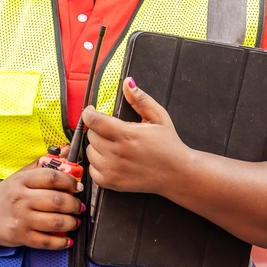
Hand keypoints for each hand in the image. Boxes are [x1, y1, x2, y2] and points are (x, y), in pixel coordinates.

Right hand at [0, 159, 84, 249]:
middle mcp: (21, 199)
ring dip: (71, 222)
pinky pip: (46, 241)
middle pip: (56, 200)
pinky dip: (61, 242)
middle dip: (74, 204)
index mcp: (22, 181)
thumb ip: (43, 164)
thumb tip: (66, 150)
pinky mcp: (21, 237)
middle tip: (79, 206)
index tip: (77, 186)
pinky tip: (67, 240)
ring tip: (74, 221)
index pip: (51, 177)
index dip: (69, 181)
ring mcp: (21, 219)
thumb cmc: (5, 195)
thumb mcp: (20, 176)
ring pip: (55, 222)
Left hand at [82, 77, 187, 193]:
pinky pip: (92, 169)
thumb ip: (140, 99)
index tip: (92, 111)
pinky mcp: (111, 183)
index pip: (94, 121)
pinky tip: (112, 159)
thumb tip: (127, 82)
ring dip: (97, 146)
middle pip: (91, 135)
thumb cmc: (168, 144)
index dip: (89, 113)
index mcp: (127, 135)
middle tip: (111, 129)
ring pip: (90, 151)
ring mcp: (113, 170)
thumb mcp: (158, 117)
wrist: (177, 173)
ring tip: (113, 144)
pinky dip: (98, 163)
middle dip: (98, 129)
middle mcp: (118, 154)